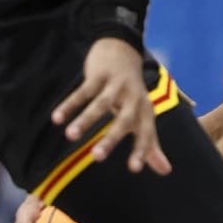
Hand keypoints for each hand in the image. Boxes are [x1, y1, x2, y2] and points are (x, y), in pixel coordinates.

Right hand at [51, 37, 171, 174]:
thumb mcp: (143, 116)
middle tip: (96, 158)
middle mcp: (133, 97)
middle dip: (110, 138)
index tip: (134, 169)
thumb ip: (151, 144)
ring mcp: (116, 85)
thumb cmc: (132, 93)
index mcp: (144, 110)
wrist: (123, 51)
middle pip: (124, 119)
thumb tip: (166, 172)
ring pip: (101, 104)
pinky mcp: (99, 74)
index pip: (146, 133)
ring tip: (70, 136)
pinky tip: (56, 119)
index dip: (142, 150)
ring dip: (85, 120)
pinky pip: (83, 91)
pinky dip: (70, 104)